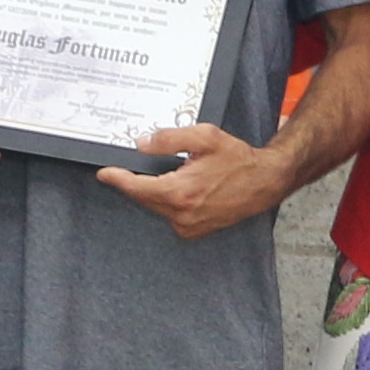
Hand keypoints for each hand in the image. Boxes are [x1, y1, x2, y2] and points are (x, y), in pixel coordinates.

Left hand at [96, 121, 299, 238]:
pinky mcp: (194, 231)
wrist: (264, 182)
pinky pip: (170, 215)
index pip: (137, 188)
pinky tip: (187, 189)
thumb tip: (142, 145)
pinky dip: (170, 201)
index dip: (118, 179)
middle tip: (153, 164)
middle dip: (142, 181)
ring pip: (157, 207)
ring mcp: (188, 226)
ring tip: (181, 174)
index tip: (105, 173)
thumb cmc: (238, 160)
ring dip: (158, 191)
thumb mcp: (204, 137)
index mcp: (180, 192)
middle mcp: (182, 215)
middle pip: (145, 197)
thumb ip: (169, 139)